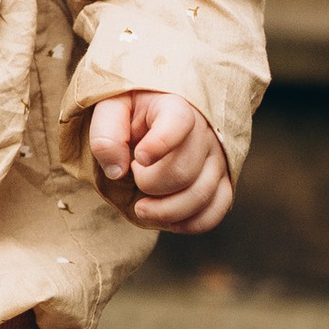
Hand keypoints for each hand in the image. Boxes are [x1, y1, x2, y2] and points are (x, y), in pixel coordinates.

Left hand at [87, 91, 231, 233]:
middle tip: (133, 176)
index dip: (158, 145)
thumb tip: (116, 171)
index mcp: (175, 105)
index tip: (139, 157)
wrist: (157, 112)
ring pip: (201, 195)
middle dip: (150, 185)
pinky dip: (191, 223)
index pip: (178, 122)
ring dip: (166, 211)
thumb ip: (106, 133)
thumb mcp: (110, 108)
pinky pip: (217, 210)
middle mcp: (204, 130)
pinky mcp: (222, 179)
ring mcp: (217, 157)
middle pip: (184, 171)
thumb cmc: (133, 110)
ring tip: (142, 207)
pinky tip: (168, 220)